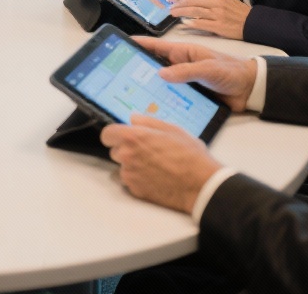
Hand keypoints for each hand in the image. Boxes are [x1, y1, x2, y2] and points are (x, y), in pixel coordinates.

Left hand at [99, 115, 220, 213]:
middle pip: (115, 151)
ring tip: (155, 166)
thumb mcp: (173, 129)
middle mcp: (126, 156)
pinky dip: (139, 179)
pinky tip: (156, 177)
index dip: (115, 135)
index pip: (107, 134)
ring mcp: (129, 175)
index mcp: (133, 137)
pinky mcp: (135, 190)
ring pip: (123, 167)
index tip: (123, 137)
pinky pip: (131, 181)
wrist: (200, 185)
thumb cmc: (190, 155)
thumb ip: (148, 121)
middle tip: (148, 152)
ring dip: (133, 166)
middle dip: (127, 150)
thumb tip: (133, 118)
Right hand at [132, 37, 255, 111]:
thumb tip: (161, 73)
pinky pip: (170, 97)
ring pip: (159, 83)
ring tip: (129, 94)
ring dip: (148, 87)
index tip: (120, 44)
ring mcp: (183, 81)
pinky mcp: (188, 95)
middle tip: (119, 75)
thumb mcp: (208, 68)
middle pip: (152, 65)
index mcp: (183, 52)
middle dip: (137, 68)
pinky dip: (160, 100)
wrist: (250, 89)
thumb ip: (186, 71)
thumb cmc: (231, 72)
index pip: (155, 46)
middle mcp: (180, 66)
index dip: (138, 44)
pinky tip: (150, 108)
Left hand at [167, 0, 250, 39]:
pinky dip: (191, 23)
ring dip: (181, 11)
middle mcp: (216, 2)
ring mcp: (217, 13)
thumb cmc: (236, 11)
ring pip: (194, 10)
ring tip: (172, 13)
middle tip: (168, 3)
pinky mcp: (219, 26)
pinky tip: (184, 23)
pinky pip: (201, 23)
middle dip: (177, 1)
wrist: (252, 22)